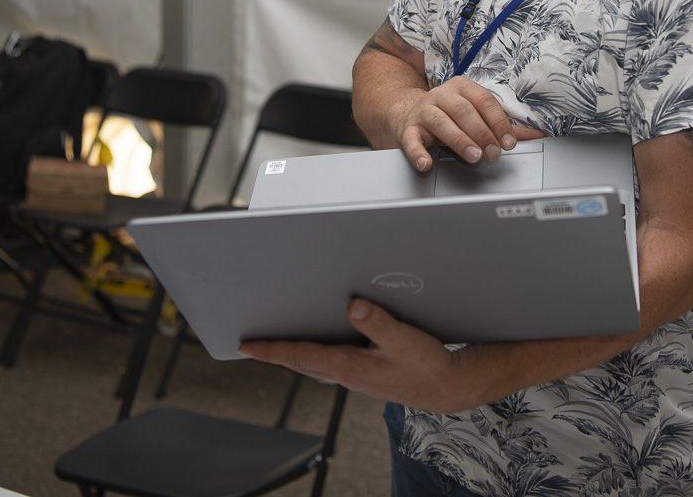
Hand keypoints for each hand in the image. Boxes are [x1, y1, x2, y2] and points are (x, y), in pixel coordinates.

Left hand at [238, 298, 473, 412]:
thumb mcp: (403, 339)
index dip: (271, 350)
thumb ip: (377, 322)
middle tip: (249, 344)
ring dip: (292, 354)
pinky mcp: (364, 373)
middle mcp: (346, 373)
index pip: (300, 355)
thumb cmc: (426, 366)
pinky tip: (315, 347)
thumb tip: (352, 305)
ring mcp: (354, 375)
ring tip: (274, 344)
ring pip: (313, 364)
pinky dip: (312, 356)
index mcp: (349, 365)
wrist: (446, 387)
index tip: (246, 346)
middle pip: (300, 361)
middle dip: (274, 352)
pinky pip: (328, 364)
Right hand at [390, 76, 542, 171]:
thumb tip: (536, 134)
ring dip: (459, 140)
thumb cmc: (449, 116)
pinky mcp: (407, 128)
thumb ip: (502, 125)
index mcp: (462, 87)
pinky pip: (411, 140)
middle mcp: (442, 95)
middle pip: (464, 111)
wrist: (409, 114)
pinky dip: (418, 152)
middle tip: (493, 153)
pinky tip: (426, 163)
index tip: (509, 142)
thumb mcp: (475, 115)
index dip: (498, 122)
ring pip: (440, 122)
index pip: (484, 101)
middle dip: (482, 133)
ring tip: (473, 156)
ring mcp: (423, 110)